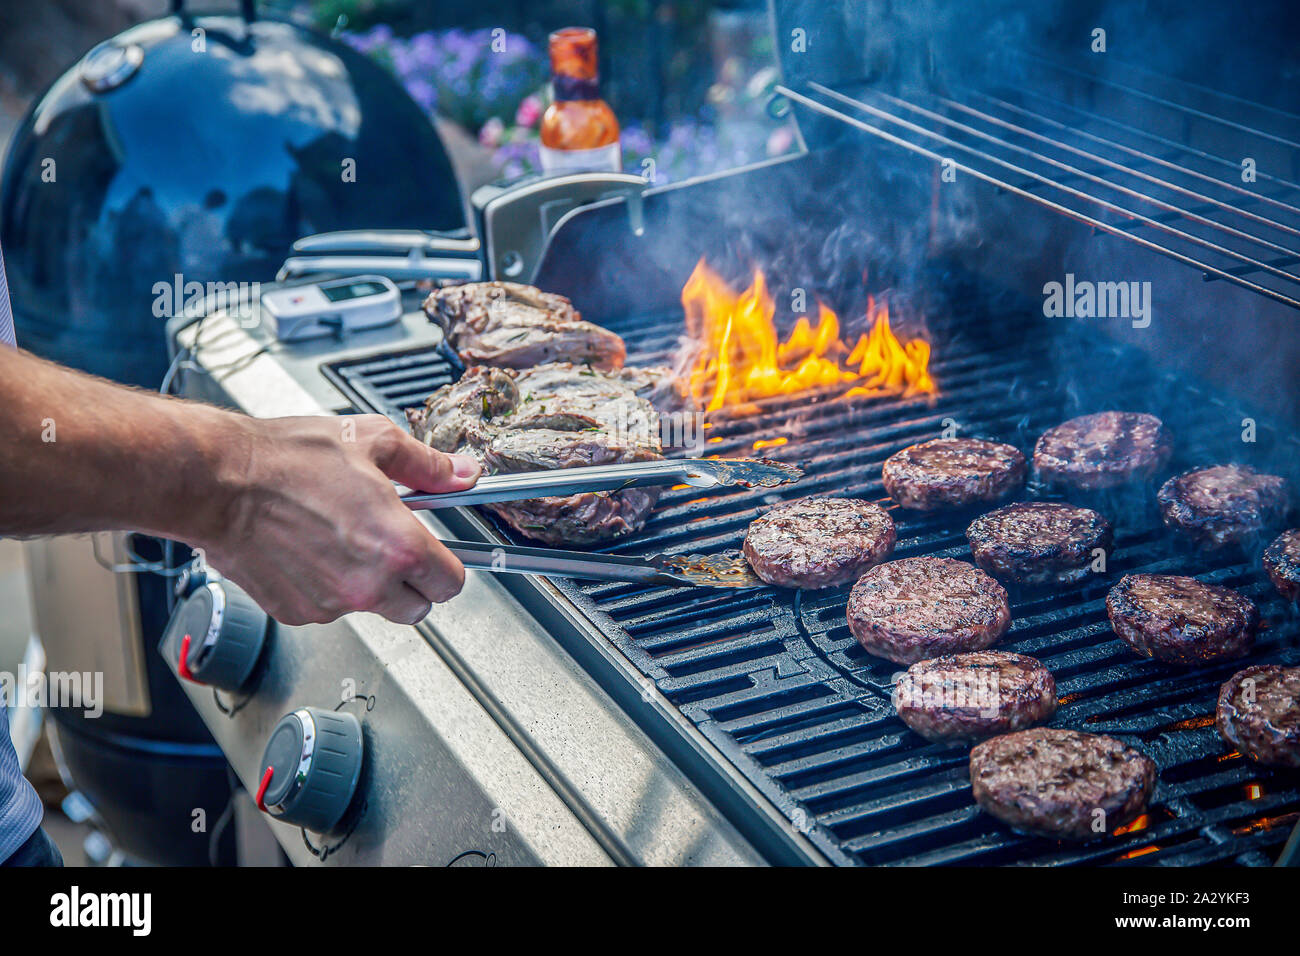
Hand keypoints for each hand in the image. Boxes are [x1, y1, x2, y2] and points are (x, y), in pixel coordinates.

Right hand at [196, 414, 479, 625]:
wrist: (218, 480)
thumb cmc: (288, 458)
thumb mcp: (373, 442)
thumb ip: (426, 465)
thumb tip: (460, 473)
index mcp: (397, 546)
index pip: (451, 583)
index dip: (447, 565)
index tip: (438, 554)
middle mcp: (367, 585)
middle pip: (417, 609)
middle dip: (413, 582)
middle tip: (393, 548)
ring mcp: (330, 604)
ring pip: (370, 608)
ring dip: (367, 585)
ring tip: (343, 539)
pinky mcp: (295, 612)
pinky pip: (328, 609)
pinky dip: (326, 587)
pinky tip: (311, 550)